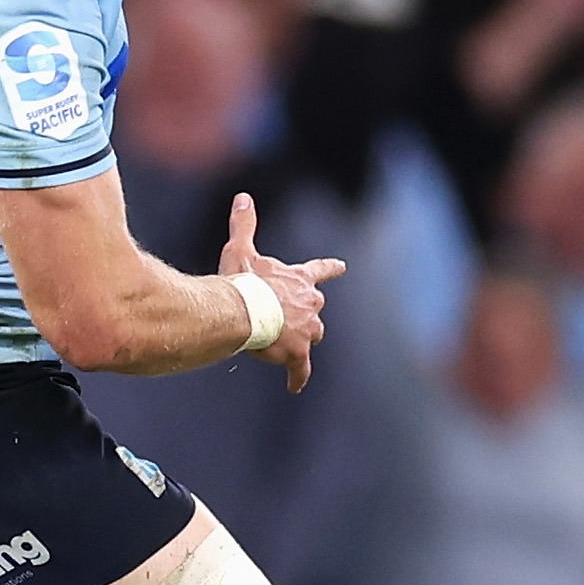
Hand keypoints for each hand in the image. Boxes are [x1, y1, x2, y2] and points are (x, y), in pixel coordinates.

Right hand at [221, 191, 343, 392]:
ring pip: (313, 336)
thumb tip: (243, 198)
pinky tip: (294, 386)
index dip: (330, 269)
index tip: (342, 267)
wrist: (244, 311)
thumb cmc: (242, 281)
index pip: (320, 270)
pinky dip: (297, 377)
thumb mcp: (241, 249)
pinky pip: (301, 369)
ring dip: (304, 339)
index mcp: (300, 279)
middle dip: (308, 313)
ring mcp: (307, 329)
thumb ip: (244, 224)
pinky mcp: (299, 353)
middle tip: (291, 318)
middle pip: (317, 309)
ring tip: (289, 346)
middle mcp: (311, 303)